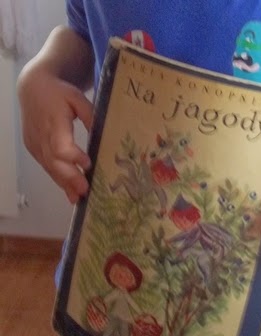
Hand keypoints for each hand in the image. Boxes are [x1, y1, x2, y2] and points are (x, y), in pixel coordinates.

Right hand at [18, 64, 92, 202]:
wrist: (33, 89)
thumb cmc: (59, 93)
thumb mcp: (78, 98)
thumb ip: (90, 116)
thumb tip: (102, 135)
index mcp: (53, 120)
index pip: (60, 145)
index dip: (73, 157)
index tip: (88, 164)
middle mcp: (41, 135)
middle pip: (54, 161)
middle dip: (70, 178)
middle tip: (85, 190)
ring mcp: (35, 143)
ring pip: (49, 167)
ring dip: (64, 183)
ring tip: (78, 198)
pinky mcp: (33, 148)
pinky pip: (46, 166)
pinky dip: (58, 179)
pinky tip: (69, 191)